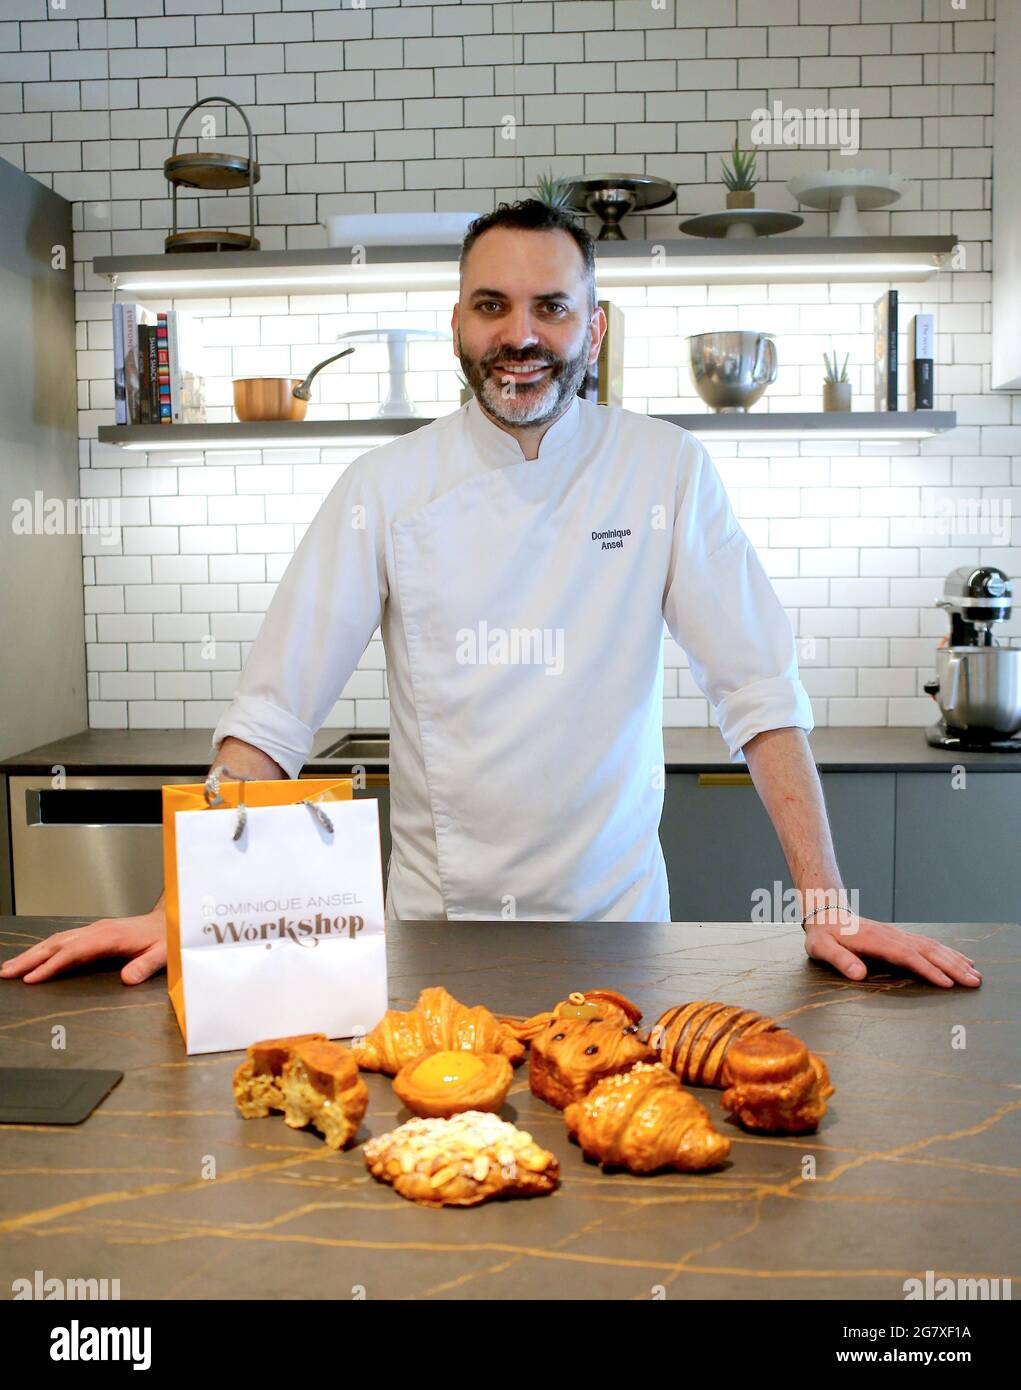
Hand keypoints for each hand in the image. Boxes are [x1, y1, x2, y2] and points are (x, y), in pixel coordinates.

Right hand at [0, 907, 166, 985]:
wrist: (169, 919)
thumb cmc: (165, 938)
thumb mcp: (162, 953)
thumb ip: (145, 966)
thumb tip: (128, 979)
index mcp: (110, 937)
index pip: (74, 952)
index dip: (52, 966)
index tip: (32, 978)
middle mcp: (97, 930)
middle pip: (57, 944)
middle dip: (30, 959)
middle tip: (6, 972)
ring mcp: (93, 930)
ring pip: (56, 940)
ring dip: (32, 954)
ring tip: (10, 967)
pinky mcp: (93, 932)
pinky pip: (63, 940)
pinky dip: (44, 949)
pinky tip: (33, 958)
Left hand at [803, 912, 980, 987]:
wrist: (827, 915)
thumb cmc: (824, 936)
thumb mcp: (822, 948)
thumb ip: (839, 960)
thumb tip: (858, 975)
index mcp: (876, 941)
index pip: (907, 956)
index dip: (928, 970)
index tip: (947, 983)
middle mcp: (892, 936)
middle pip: (928, 951)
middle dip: (952, 967)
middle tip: (974, 983)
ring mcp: (899, 935)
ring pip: (933, 946)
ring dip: (955, 960)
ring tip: (975, 975)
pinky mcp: (901, 937)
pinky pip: (929, 944)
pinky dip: (948, 952)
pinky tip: (961, 960)